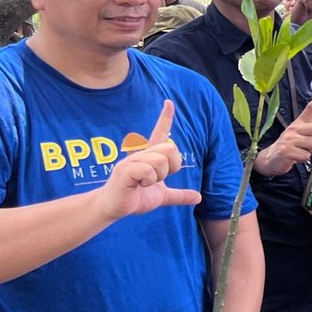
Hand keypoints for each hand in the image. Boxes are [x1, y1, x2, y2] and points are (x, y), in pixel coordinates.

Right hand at [98, 100, 200, 218]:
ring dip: (158, 176)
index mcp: (149, 157)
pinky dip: (149, 181)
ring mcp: (131, 161)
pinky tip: (139, 185)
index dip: (165, 118)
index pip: (159, 134)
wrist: (113, 209)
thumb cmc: (134, 198)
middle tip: (157, 179)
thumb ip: (178, 195)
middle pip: (170, 148)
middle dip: (172, 166)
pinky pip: (148, 170)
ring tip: (145, 183)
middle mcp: (140, 154)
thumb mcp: (161, 196)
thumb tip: (198, 197)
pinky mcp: (125, 171)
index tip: (169, 103)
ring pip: (160, 160)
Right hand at [255, 87, 311, 175]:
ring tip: (302, 152)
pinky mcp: (287, 150)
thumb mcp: (306, 139)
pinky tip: (296, 158)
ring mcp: (289, 139)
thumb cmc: (291, 147)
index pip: (310, 108)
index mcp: (299, 124)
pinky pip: (306, 155)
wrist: (271, 159)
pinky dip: (304, 159)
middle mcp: (294, 128)